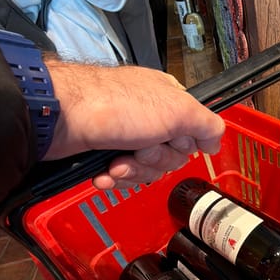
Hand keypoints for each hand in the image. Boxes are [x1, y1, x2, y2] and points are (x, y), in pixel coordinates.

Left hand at [44, 61, 224, 188]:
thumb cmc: (120, 107)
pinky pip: (120, 177)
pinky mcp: (103, 152)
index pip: (193, 135)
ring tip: (114, 164)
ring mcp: (125, 135)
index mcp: (169, 101)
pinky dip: (112, 179)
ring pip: (145, 171)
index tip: (171, 142)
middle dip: (153, 161)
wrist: (62, 117)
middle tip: (137, 149)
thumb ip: (207, 125)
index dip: (182, 145)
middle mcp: (149, 116)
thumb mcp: (178, 110)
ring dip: (131, 172)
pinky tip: (102, 175)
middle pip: (170, 157)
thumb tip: (216, 142)